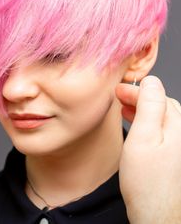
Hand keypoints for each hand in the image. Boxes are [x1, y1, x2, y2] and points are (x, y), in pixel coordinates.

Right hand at [115, 75, 180, 223]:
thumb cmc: (146, 180)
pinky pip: (159, 126)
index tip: (118, 89)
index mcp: (177, 124)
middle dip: (138, 97)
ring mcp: (178, 142)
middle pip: (159, 102)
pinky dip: (146, 120)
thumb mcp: (143, 136)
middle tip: (118, 96)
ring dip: (141, 107)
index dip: (136, 89)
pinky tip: (135, 123)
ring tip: (124, 108)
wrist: (155, 212)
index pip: (156, 94)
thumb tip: (150, 81)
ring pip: (159, 114)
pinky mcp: (172, 151)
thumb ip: (149, 106)